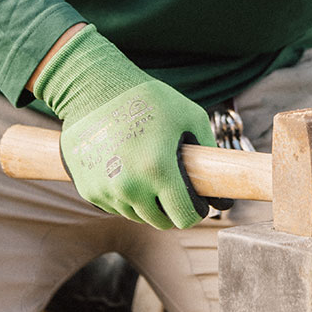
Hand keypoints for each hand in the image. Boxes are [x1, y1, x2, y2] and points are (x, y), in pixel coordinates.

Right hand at [32, 24, 214, 228]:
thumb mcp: (189, 115)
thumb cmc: (147, 99)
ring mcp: (106, 191)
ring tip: (148, 169)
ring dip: (147, 202)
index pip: (184, 217)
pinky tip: (127, 168)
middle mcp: (130, 186)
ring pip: (137, 214)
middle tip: (173, 183)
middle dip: (171, 206)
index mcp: (158, 169)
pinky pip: (115, 205)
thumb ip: (208, 150)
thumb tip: (222, 184)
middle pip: (160, 221)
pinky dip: (125, 195)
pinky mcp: (89, 190)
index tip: (197, 200)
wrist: (95, 90)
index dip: (195, 210)